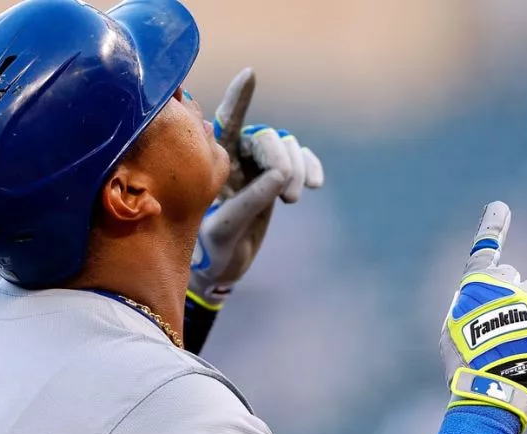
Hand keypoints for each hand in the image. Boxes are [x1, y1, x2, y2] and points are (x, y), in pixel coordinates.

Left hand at [187, 68, 323, 308]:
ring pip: (284, 146)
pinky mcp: (277, 176)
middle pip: (263, 136)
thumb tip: (280, 176)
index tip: (250, 75)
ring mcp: (257, 164)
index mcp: (213, 160)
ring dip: (296, 168)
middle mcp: (234, 155)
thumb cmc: (210, 247)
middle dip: (279, 158)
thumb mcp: (223, 229)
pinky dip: (310, 167)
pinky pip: (300, 158)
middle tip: (287, 193)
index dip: (238, 99)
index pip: (224, 123)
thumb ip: (248, 201)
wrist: (222, 264)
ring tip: (294, 198)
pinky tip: (316, 184)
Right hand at [439, 201, 526, 431]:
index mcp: (476, 285)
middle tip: (500, 331)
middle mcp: (506, 283)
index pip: (484, 249)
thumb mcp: (451, 333)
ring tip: (520, 345)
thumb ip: (469, 309)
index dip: (492, 226)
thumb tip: (488, 305)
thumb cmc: (465, 366)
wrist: (493, 390)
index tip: (500, 207)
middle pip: (513, 279)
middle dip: (509, 297)